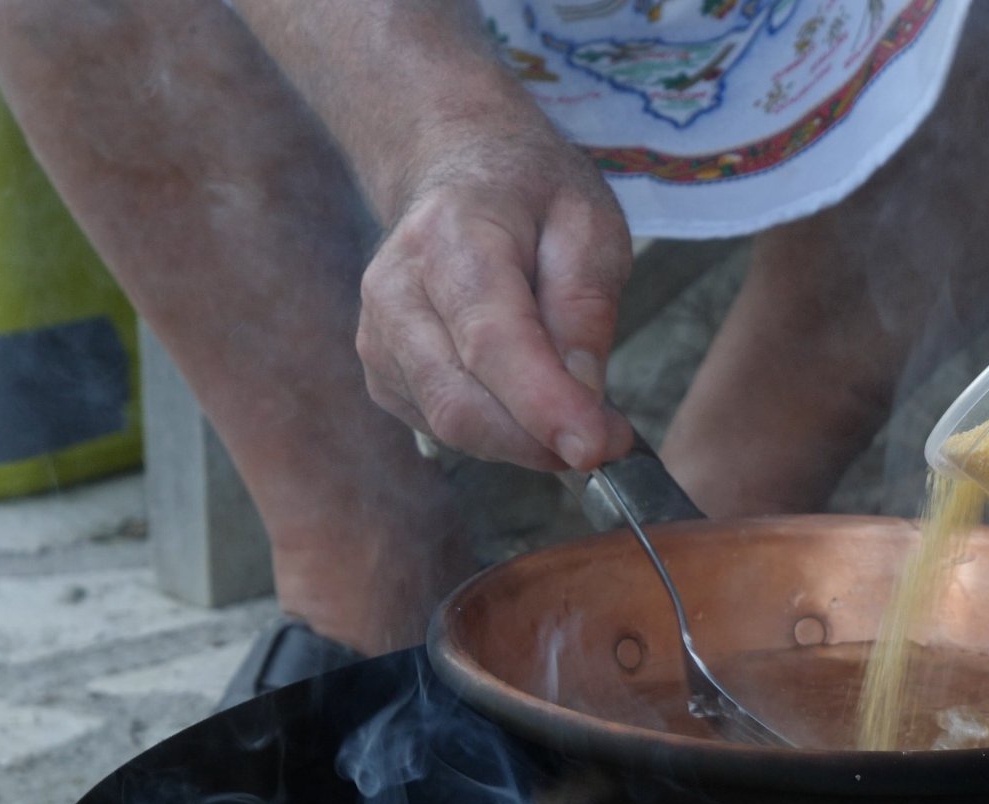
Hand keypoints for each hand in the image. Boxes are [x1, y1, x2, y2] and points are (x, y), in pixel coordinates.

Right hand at [356, 122, 637, 471]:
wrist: (458, 172)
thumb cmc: (531, 198)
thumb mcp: (589, 225)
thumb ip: (585, 306)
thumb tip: (583, 396)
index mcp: (450, 235)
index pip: (492, 339)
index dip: (543, 404)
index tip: (596, 447)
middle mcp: (396, 288)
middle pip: (458, 400)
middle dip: (540, 440)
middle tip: (610, 440)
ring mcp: (378, 334)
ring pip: (449, 424)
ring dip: (523, 441)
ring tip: (579, 413)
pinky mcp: (381, 371)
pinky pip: (441, 428)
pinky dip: (497, 434)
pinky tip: (530, 401)